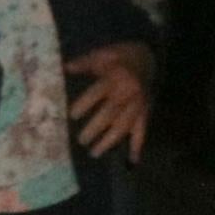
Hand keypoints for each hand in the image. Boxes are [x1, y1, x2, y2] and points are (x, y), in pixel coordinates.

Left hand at [65, 41, 150, 160]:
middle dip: (95, 128)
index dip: (85, 104)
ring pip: (124, 126)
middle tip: (81, 141)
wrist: (149, 56)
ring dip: (110, 140)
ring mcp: (139, 105)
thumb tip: (65, 68)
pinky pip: (143, 130)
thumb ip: (84, 63)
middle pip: (110, 114)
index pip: (97, 94)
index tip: (72, 116)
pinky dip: (138, 146)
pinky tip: (132, 160)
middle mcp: (128, 94)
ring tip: (95, 152)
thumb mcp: (101, 54)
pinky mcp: (146, 112)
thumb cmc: (120, 55)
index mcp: (115, 78)